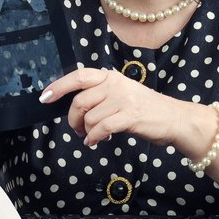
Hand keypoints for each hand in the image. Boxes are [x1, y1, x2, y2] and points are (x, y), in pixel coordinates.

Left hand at [39, 67, 200, 148]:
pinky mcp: (130, 116)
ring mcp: (123, 99)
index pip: (78, 77)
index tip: (45, 98)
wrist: (174, 118)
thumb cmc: (145, 109)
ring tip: (94, 136)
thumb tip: (75, 107)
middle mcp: (115, 84)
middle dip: (73, 120)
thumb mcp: (121, 93)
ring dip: (87, 132)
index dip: (59, 87)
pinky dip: (94, 138)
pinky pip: (101, 129)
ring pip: (89, 118)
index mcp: (110, 76)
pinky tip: (96, 142)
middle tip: (78, 130)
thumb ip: (100, 95)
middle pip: (79, 102)